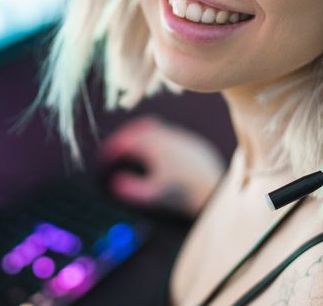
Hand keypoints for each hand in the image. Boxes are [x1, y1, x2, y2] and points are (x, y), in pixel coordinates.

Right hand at [99, 114, 226, 217]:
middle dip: (124, 137)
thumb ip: (134, 190)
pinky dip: (157, 138)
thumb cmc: (186, 193)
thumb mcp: (156, 195)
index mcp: (155, 147)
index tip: (105, 158)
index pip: (127, 141)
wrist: (217, 189)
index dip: (112, 148)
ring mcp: (182, 138)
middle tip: (114, 148)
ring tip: (132, 147)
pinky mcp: (193, 143)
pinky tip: (157, 152)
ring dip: (140, 134)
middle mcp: (168, 137)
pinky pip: (170, 133)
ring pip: (156, 128)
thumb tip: (115, 184)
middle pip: (138, 128)